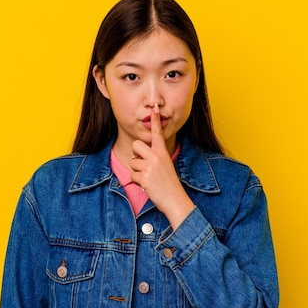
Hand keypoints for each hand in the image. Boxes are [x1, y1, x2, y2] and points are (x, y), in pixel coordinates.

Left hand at [130, 104, 194, 229]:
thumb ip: (155, 157)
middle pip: (136, 145)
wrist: (175, 200)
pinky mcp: (144, 177)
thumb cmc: (169, 184)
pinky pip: (132, 175)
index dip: (155, 120)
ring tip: (149, 178)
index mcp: (163, 152)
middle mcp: (157, 157)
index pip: (158, 133)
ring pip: (133, 161)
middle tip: (144, 165)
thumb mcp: (166, 166)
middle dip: (136, 154)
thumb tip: (140, 154)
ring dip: (137, 171)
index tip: (155, 107)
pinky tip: (147, 185)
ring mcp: (150, 166)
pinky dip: (137, 181)